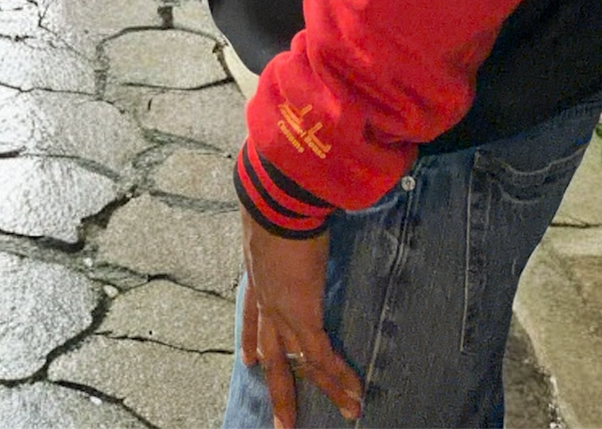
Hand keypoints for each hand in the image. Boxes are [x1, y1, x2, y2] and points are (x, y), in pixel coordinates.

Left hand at [239, 209, 362, 426]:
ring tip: (347, 412)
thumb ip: (281, 221)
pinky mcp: (304, 315)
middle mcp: (265, 297)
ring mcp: (283, 310)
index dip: (249, 338)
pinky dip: (339, 377)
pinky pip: (322, 355)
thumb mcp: (272, 214)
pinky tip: (355, 393)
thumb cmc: (275, 195)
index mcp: (256, 273)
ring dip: (325, 389)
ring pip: (301, 362)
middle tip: (282, 419)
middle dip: (278, 385)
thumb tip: (294, 206)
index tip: (247, 360)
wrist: (274, 198)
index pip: (250, 313)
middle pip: (271, 350)